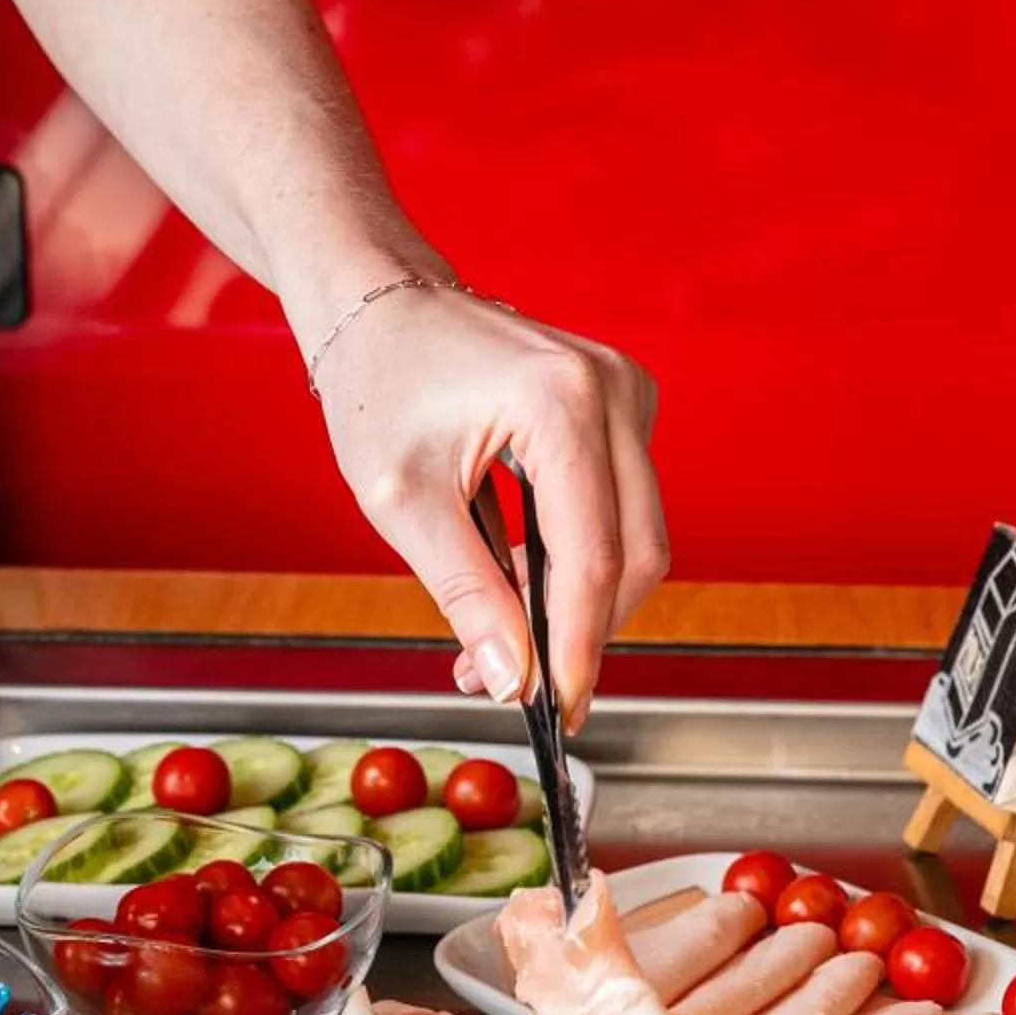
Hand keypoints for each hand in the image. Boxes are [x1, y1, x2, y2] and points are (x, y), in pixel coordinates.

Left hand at [312, 285, 666, 725]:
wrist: (380, 305)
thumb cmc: (379, 384)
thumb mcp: (403, 502)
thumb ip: (464, 593)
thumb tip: (511, 676)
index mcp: (560, 402)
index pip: (591, 558)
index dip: (575, 647)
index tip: (554, 708)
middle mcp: (612, 389)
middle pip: (634, 553)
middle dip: (581, 633)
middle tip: (517, 686)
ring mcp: (627, 393)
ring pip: (635, 537)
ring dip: (578, 603)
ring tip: (501, 641)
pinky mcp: (622, 407)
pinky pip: (621, 508)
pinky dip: (578, 560)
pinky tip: (519, 584)